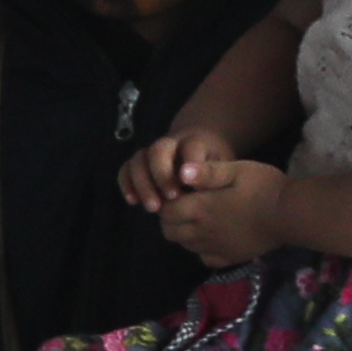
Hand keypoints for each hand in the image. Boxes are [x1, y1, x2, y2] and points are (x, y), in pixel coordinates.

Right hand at [117, 128, 239, 222]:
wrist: (203, 146)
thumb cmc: (216, 165)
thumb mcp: (226, 168)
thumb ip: (216, 177)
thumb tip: (203, 192)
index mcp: (197, 141)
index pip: (192, 146)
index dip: (190, 162)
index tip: (189, 181)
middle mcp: (172, 143)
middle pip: (159, 149)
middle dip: (161, 174)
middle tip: (171, 199)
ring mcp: (153, 152)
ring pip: (139, 158)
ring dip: (143, 183)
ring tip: (153, 208)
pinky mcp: (141, 162)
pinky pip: (126, 168)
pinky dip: (126, 183)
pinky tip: (133, 202)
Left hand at [155, 157, 293, 269]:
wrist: (290, 214)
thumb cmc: (263, 186)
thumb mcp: (236, 169)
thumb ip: (207, 172)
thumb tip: (180, 171)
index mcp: (200, 209)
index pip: (166, 212)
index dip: (166, 201)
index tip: (179, 191)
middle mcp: (202, 232)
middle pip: (170, 232)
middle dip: (171, 219)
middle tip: (186, 205)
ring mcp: (216, 248)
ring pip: (186, 246)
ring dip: (185, 233)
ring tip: (200, 218)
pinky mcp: (230, 258)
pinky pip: (206, 258)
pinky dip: (202, 249)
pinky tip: (214, 236)